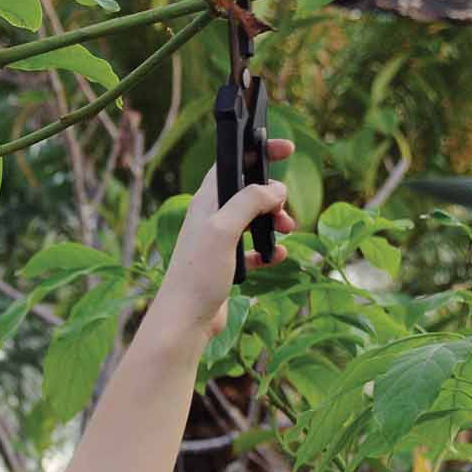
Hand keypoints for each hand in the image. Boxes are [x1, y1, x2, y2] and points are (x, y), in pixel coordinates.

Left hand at [152, 138, 297, 343]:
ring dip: (273, 222)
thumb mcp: (223, 229)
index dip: (258, 152)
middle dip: (272, 195)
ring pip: (252, 222)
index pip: (233, 164)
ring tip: (288, 231)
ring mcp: (216, 244)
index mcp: (205, 203)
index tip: (287, 149)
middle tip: (286, 208)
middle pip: (247, 193)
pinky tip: (277, 257)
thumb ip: (249, 202)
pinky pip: (251, 251)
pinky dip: (266, 250)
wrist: (184, 322)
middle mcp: (209, 219)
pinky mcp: (223, 267)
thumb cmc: (198, 275)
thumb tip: (274, 189)